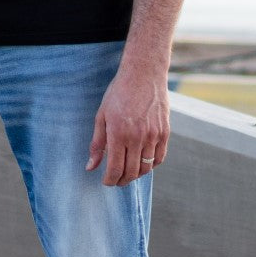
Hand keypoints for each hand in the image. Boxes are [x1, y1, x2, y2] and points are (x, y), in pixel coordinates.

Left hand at [86, 64, 169, 186]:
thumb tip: (90, 167)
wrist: (143, 74)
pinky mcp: (165, 132)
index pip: (115, 169)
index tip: (106, 182)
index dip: (110, 180)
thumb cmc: (118, 94)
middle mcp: (137, 137)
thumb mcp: (102, 116)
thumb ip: (97, 144)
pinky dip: (151, 165)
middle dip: (121, 181)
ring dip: (136, 175)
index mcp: (118, 133)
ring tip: (128, 172)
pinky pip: (159, 157)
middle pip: (131, 172)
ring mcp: (153, 135)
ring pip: (146, 167)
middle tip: (115, 180)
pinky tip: (142, 163)